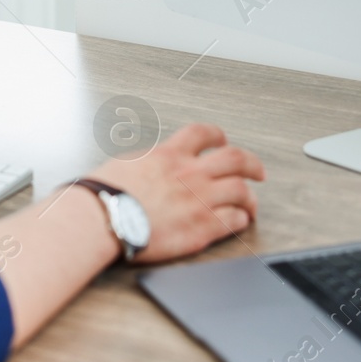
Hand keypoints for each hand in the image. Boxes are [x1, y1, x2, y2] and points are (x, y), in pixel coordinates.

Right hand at [86, 122, 263, 262]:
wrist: (102, 218)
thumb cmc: (105, 194)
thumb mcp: (126, 163)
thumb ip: (150, 162)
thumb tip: (153, 163)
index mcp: (169, 155)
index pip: (203, 134)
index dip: (218, 136)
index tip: (223, 141)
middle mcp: (189, 173)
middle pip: (236, 159)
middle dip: (252, 164)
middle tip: (258, 172)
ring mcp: (199, 200)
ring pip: (241, 191)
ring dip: (250, 197)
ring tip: (251, 204)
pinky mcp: (202, 228)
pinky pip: (234, 221)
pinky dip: (241, 220)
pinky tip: (239, 222)